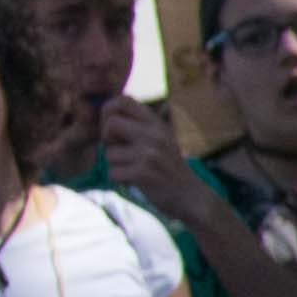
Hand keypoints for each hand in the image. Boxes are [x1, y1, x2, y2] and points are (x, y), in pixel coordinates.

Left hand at [98, 100, 213, 216]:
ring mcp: (149, 153)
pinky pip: (113, 173)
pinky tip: (135, 182)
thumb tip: (104, 118)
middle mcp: (154, 134)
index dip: (108, 111)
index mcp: (156, 124)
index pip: (123, 100)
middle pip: (110, 124)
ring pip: (109, 153)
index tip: (111, 129)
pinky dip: (119, 180)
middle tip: (119, 152)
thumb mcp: (159, 140)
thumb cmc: (168, 169)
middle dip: (107, 140)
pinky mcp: (143, 173)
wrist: (192, 197)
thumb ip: (137, 127)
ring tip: (135, 170)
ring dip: (116, 165)